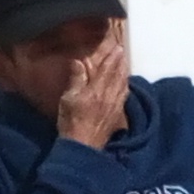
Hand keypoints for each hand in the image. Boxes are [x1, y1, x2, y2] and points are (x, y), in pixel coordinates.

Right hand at [54, 31, 130, 149]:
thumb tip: (79, 61)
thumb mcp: (68, 99)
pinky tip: (125, 85)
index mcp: (96, 90)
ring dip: (124, 73)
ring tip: (124, 64)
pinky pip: (124, 97)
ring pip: (123, 85)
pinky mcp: (116, 116)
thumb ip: (76, 79)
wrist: (83, 146)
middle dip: (120, 63)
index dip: (112, 58)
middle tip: (122, 52)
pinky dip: (125, 87)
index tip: (117, 47)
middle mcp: (109, 96)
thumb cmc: (71, 122)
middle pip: (117, 76)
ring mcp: (115, 107)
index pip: (107, 70)